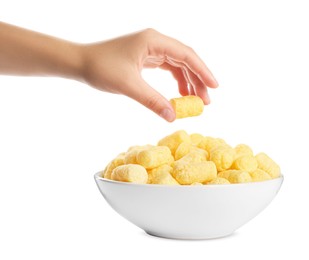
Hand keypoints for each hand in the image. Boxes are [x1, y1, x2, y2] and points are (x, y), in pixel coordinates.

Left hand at [79, 29, 217, 121]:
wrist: (80, 62)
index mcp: (153, 41)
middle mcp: (154, 42)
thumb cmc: (100, 67)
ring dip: (188, 81)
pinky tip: (180, 93)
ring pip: (177, 64)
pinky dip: (176, 80)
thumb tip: (172, 117)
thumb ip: (152, 101)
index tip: (215, 86)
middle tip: (206, 101)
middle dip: (197, 80)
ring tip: (196, 100)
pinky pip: (167, 68)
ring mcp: (150, 49)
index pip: (186, 55)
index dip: (202, 71)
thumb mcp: (128, 85)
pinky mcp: (146, 58)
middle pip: (185, 59)